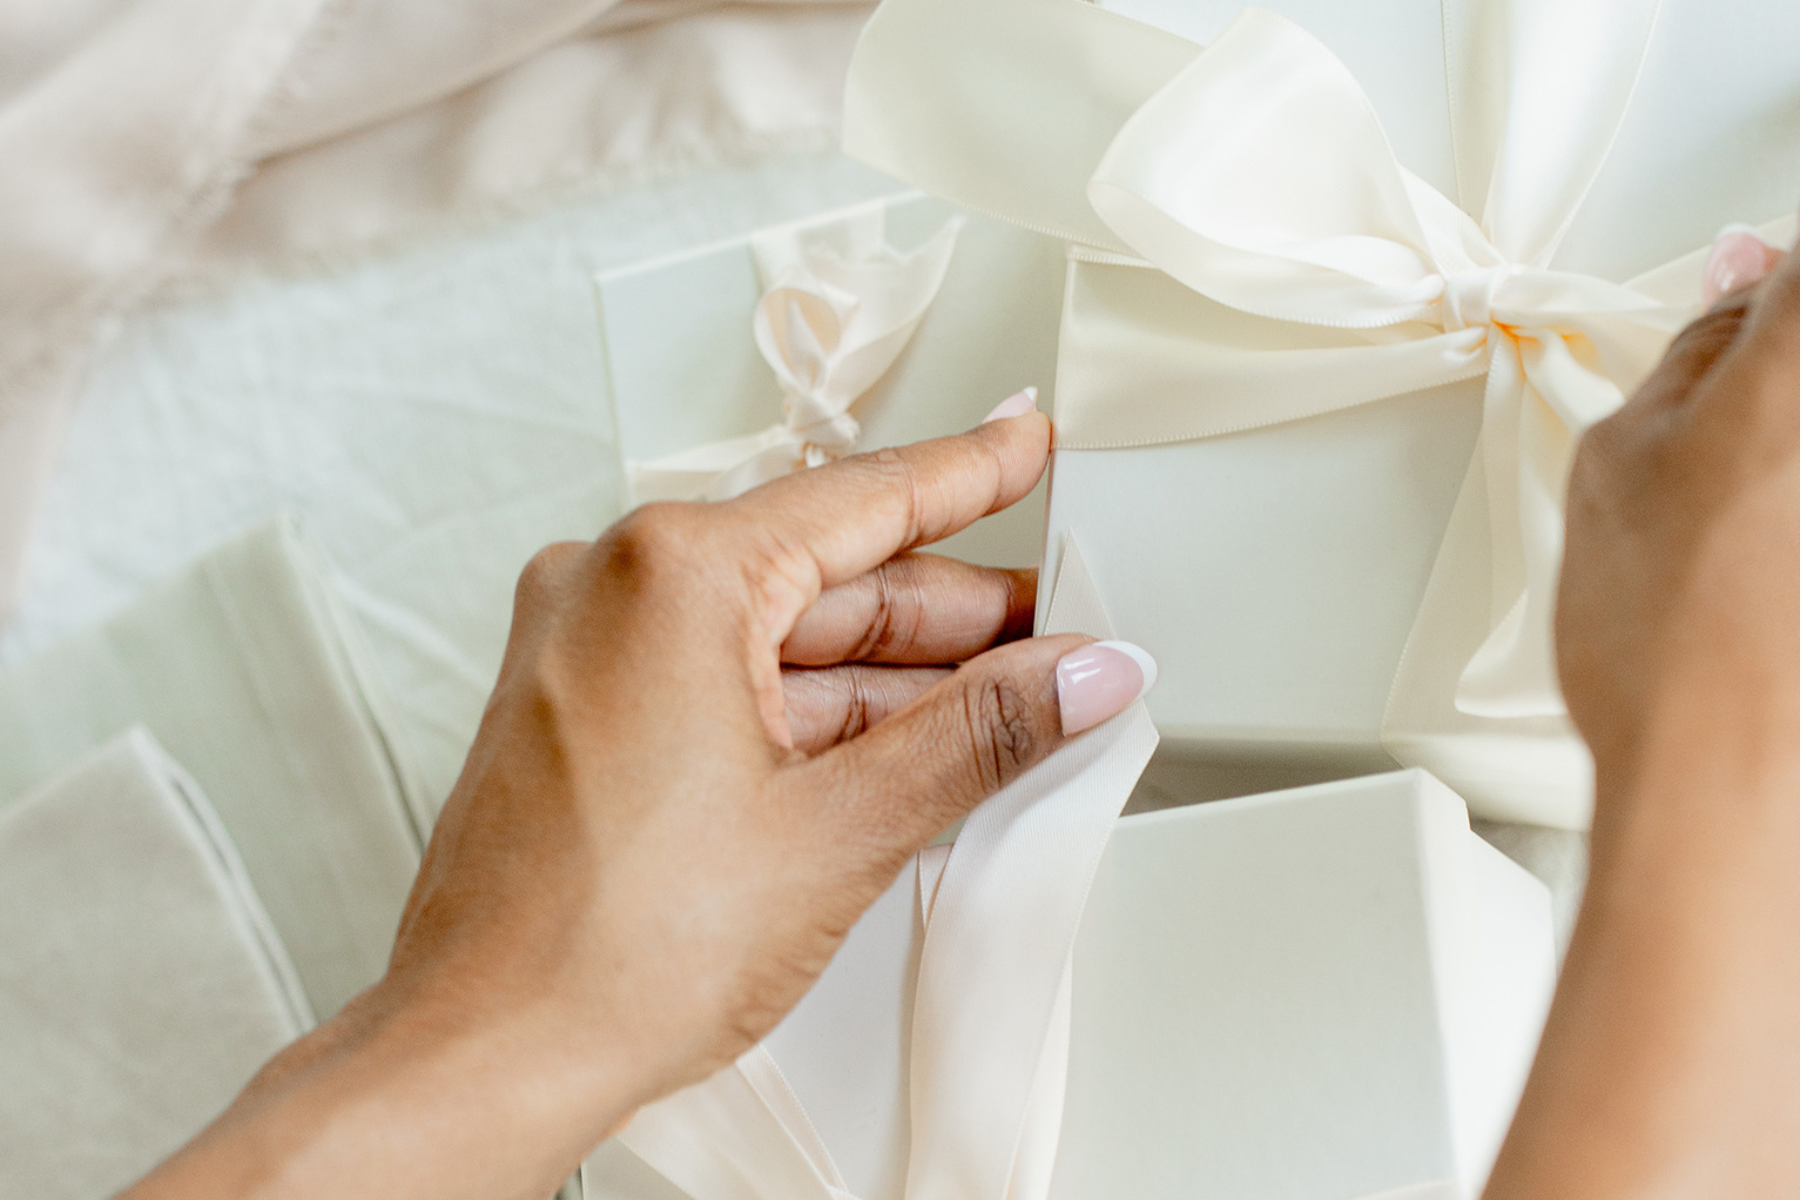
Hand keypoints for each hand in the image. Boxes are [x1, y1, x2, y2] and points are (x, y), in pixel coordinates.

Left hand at [123, 395, 1151, 1199]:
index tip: (1023, 442)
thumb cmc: (608, 955)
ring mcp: (586, 654)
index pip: (863, 499)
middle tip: (1047, 631)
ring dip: (887, 672)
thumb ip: (977, 734)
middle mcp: (610, 591)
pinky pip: (722, 678)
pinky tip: (894, 744)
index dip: (968, 473)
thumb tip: (1074, 677)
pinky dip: (812, 707)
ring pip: (775, 632)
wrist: (486, 1060)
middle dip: (946, 610)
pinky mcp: (582, 716)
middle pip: (823, 572)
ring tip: (994, 701)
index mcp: (668, 576)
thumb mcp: (840, 829)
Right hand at [1487, 223, 1799, 1199]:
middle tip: (1738, 438)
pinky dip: (1788, 533)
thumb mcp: (1617, 463)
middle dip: (1776, 382)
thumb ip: (1690, 353)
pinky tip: (1776, 580)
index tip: (1749, 305)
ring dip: (1782, 475)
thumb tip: (1734, 291)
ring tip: (1758, 536)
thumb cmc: (1675, 647)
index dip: (1770, 282)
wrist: (1735, 792)